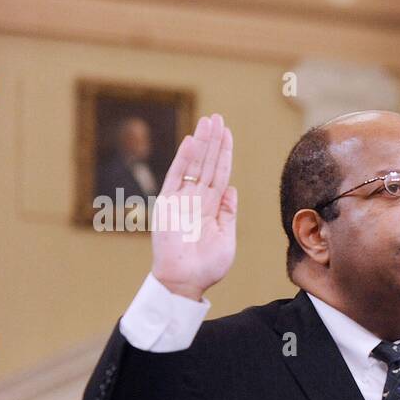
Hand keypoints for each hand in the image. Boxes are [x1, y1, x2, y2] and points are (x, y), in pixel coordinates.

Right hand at [151, 114, 236, 301]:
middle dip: (213, 141)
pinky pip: (176, 177)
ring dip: (202, 143)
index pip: (219, 174)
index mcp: (211, 206)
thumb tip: (231, 188)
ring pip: (194, 165)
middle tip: (217, 117)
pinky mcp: (168, 204)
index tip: (227, 133)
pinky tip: (191, 141)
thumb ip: (227, 212)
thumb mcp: (226, 236)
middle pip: (207, 164)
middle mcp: (196, 199)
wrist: (185, 281)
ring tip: (208, 121)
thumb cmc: (207, 265)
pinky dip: (184, 159)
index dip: (224, 154)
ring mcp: (182, 200)